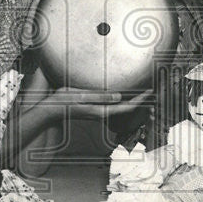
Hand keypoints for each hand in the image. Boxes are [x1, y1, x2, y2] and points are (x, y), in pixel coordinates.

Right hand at [22, 86, 150, 122]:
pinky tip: (123, 92)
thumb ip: (99, 96)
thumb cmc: (63, 102)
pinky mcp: (94, 107)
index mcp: (101, 111)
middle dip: (140, 100)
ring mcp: (98, 110)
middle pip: (127, 107)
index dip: (140, 99)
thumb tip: (119, 97)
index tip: (151, 90)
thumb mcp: (81, 96)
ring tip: (142, 90)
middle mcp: (102, 112)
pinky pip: (113, 103)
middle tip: (152, 89)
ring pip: (121, 106)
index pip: (126, 106)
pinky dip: (122, 97)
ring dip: (132, 98)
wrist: (50, 110)